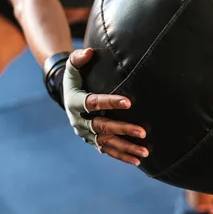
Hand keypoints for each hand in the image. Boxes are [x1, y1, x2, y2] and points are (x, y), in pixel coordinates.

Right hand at [62, 48, 148, 165]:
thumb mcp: (73, 67)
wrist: (68, 97)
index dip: (110, 102)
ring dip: (125, 148)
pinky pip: (107, 150)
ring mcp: (86, 133)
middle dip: (122, 129)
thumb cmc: (75, 79)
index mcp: (74, 102)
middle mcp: (79, 121)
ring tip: (145, 152)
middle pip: (102, 127)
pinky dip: (121, 155)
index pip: (93, 103)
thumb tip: (89, 53)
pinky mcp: (92, 141)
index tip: (129, 102)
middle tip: (143, 132)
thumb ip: (78, 58)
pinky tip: (137, 160)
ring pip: (106, 143)